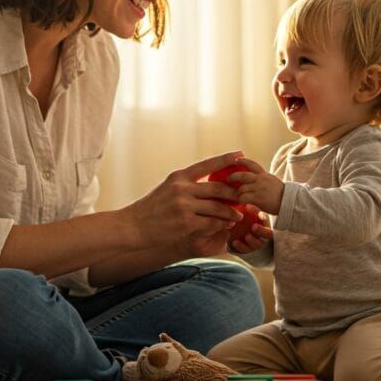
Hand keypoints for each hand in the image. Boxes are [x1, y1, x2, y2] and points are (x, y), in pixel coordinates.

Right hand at [125, 151, 245, 247]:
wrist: (134, 225)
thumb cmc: (152, 208)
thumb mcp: (167, 189)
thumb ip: (187, 185)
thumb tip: (209, 185)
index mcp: (179, 176)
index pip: (207, 165)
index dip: (226, 159)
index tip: (240, 155)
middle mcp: (182, 188)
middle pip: (217, 187)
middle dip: (234, 192)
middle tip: (245, 195)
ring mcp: (184, 205)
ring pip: (217, 207)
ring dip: (231, 212)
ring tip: (239, 215)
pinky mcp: (186, 223)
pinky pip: (211, 223)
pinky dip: (221, 225)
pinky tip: (226, 226)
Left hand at [228, 210, 272, 254]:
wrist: (239, 235)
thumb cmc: (244, 220)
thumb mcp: (244, 213)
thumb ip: (242, 207)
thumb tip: (232, 192)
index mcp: (262, 222)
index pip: (263, 216)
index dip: (257, 212)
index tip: (247, 206)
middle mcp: (263, 232)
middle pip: (268, 233)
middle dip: (262, 230)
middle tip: (254, 226)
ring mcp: (257, 242)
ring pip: (259, 243)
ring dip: (253, 240)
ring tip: (247, 236)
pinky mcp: (249, 250)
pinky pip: (247, 250)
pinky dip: (242, 246)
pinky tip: (235, 242)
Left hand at [229, 158, 284, 215]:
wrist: (291, 202)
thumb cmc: (281, 194)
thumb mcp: (272, 182)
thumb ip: (262, 179)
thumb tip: (252, 180)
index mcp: (264, 175)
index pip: (252, 164)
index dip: (243, 160)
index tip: (236, 160)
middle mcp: (261, 180)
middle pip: (242, 175)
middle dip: (233, 177)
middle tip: (229, 179)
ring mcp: (259, 189)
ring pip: (241, 188)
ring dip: (237, 193)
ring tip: (237, 196)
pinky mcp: (258, 198)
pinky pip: (243, 197)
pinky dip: (240, 200)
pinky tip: (241, 202)